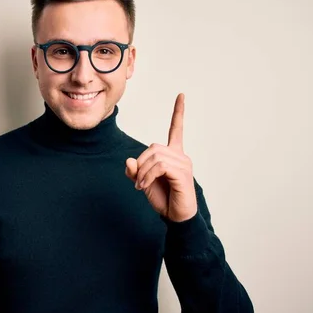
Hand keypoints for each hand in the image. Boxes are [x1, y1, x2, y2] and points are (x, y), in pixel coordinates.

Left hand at [125, 93, 197, 221]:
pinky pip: (160, 167)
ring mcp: (183, 164)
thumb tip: (129, 160)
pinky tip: (145, 186)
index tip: (181, 95)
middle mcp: (181, 156)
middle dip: (141, 163)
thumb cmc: (163, 199)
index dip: (178, 112)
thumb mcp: (143, 183)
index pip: (176, 129)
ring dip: (143, 172)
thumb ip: (135, 171)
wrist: (176, 217)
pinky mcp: (182, 174)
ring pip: (155, 157)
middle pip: (153, 147)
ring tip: (141, 186)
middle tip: (138, 181)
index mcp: (174, 155)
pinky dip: (148, 176)